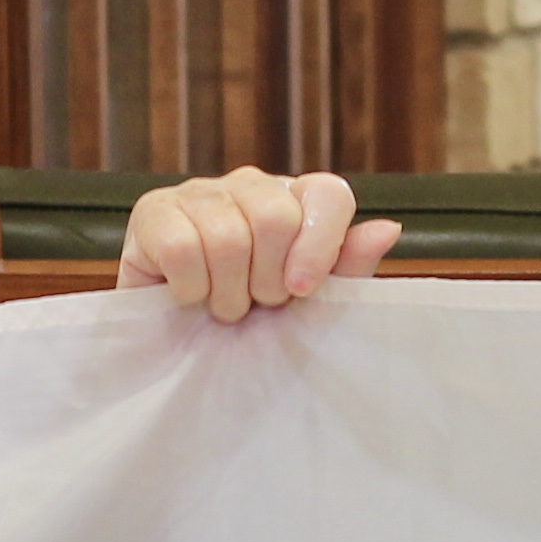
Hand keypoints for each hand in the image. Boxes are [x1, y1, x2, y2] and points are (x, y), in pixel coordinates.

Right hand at [114, 168, 400, 321]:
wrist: (184, 355)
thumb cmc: (254, 328)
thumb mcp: (310, 307)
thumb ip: (348, 270)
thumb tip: (387, 229)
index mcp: (295, 200)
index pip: (327, 193)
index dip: (321, 245)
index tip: (302, 291)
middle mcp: (248, 185)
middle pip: (275, 216)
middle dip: (267, 281)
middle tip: (255, 304)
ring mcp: (198, 193)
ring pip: (227, 237)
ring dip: (226, 293)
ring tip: (222, 305)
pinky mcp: (153, 213)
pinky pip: (181, 248)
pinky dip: (190, 288)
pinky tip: (189, 295)